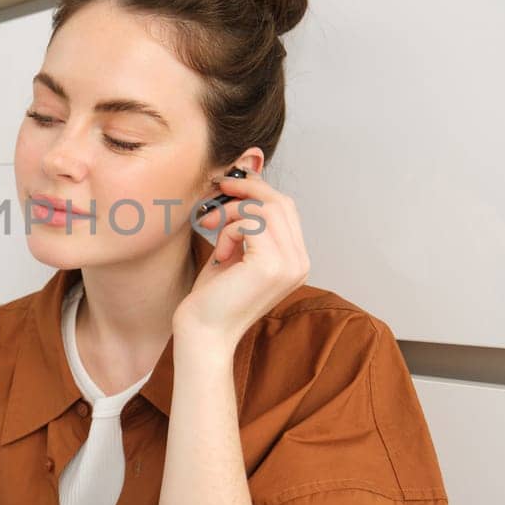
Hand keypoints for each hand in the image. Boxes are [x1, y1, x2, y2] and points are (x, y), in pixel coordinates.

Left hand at [176, 166, 311, 351]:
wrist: (203, 332)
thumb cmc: (213, 295)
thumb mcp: (234, 249)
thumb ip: (246, 220)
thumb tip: (245, 172)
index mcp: (296, 260)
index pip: (285, 208)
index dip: (255, 190)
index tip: (225, 188)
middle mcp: (301, 262)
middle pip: (280, 201)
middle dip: (245, 190)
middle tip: (215, 192)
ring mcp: (291, 265)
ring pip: (266, 207)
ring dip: (232, 212)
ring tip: (213, 231)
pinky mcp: (272, 265)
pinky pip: (252, 222)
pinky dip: (229, 229)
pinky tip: (220, 254)